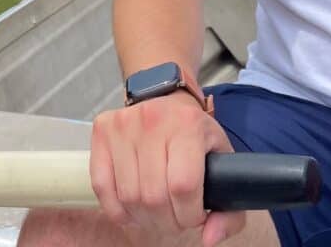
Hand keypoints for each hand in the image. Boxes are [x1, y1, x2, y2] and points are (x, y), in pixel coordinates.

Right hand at [89, 91, 244, 245]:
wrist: (165, 98)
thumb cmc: (195, 135)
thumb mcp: (223, 162)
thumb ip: (229, 208)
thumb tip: (209, 238)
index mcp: (189, 125)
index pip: (183, 186)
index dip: (189, 214)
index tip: (194, 215)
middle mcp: (153, 120)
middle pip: (154, 196)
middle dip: (167, 221)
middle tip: (175, 218)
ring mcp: (124, 124)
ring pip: (128, 196)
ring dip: (143, 218)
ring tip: (156, 212)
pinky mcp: (102, 130)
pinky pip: (101, 186)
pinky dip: (117, 209)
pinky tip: (133, 208)